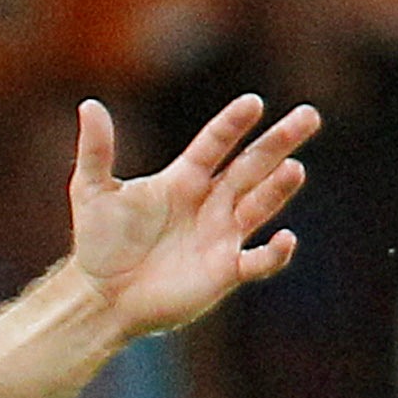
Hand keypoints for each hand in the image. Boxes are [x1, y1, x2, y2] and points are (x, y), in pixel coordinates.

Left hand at [69, 94, 319, 336]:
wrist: (101, 296)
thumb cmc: (98, 242)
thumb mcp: (91, 190)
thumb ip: (96, 149)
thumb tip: (89, 104)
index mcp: (183, 180)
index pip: (215, 145)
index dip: (233, 124)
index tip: (253, 102)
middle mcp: (209, 203)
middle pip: (251, 167)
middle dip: (278, 142)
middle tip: (308, 115)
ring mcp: (221, 236)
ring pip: (259, 205)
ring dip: (278, 189)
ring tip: (294, 168)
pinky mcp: (224, 271)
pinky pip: (258, 261)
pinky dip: (274, 253)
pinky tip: (286, 239)